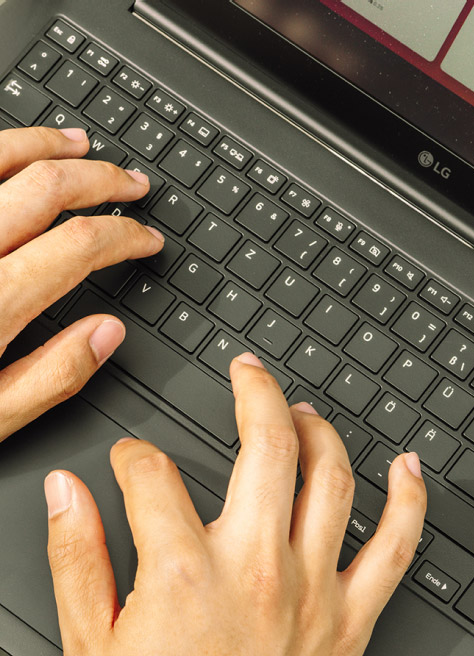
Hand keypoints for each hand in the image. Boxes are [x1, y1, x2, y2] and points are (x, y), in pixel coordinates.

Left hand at [0, 126, 162, 442]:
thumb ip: (49, 378)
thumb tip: (106, 336)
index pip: (81, 244)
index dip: (126, 235)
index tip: (145, 240)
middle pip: (44, 187)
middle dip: (100, 179)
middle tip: (129, 182)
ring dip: (41, 145)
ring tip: (76, 144)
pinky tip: (1, 156)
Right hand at [43, 353, 427, 655]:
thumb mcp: (90, 647)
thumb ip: (76, 559)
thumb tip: (68, 494)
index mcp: (184, 572)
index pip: (156, 474)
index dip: (137, 455)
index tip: (135, 459)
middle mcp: (256, 568)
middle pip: (265, 447)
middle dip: (254, 393)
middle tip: (247, 372)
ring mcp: (313, 590)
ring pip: (333, 481)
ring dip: (322, 431)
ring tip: (306, 410)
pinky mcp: (354, 619)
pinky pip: (397, 547)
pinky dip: (410, 501)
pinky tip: (409, 468)